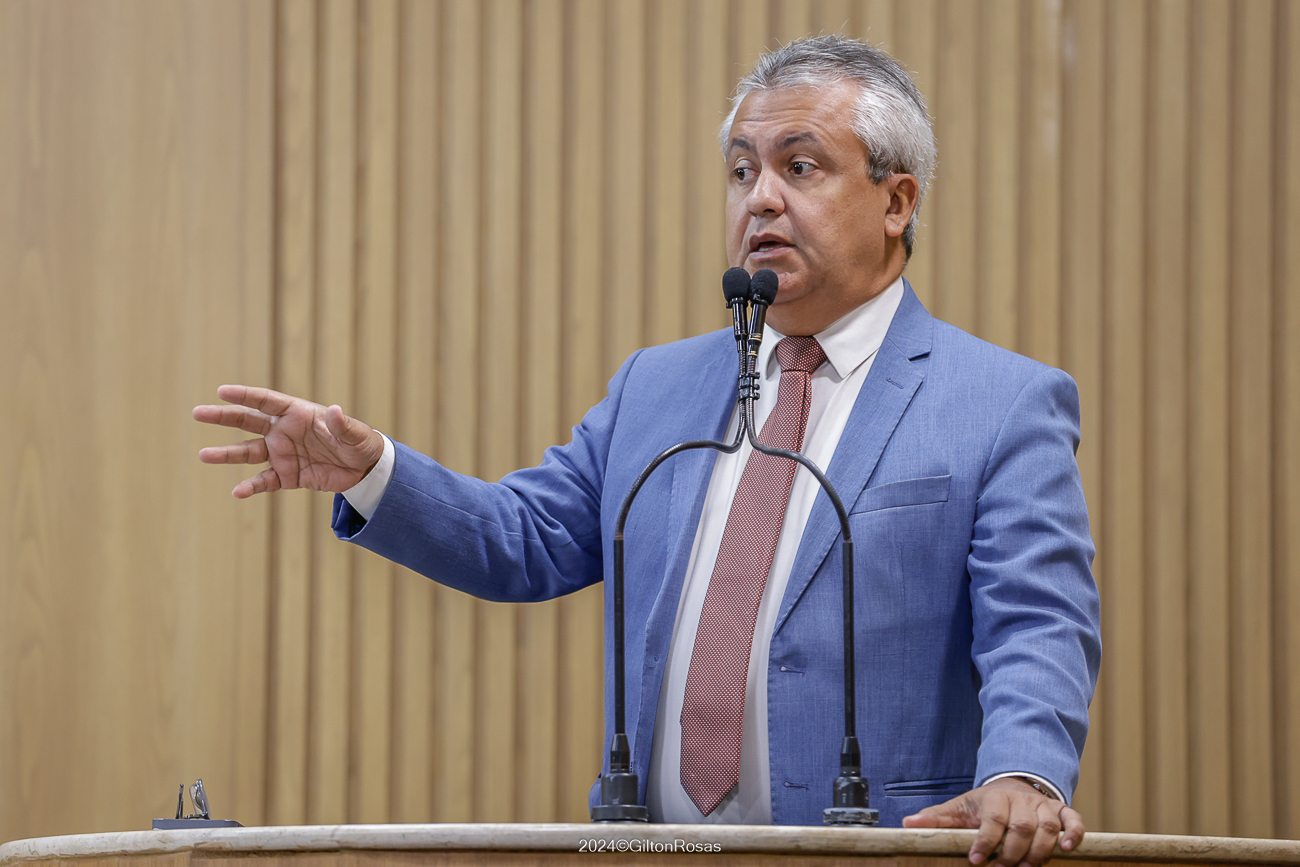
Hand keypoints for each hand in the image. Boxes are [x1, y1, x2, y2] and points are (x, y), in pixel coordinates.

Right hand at [193, 384, 384, 497]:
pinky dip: (251, 486)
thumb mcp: (355, 433)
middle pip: (248, 421)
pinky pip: (264, 481)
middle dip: (223, 416)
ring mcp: (282, 453)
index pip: (265, 401)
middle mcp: (283, 431)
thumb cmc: (359, 443)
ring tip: (203, 455)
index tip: (222, 391)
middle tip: (198, 412)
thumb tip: (335, 410)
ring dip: (227, 454)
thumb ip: (342, 424)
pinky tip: (238, 492)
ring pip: (248, 452)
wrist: (364, 469)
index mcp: (297, 413)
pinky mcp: (286, 476)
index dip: (244, 395)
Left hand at [902, 777, 1083, 866]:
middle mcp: (1021, 800)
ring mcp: (1043, 805)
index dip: (986, 841)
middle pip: (1023, 827)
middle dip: (1013, 852)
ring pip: (1047, 827)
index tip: (976, 860)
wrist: (1011, 786)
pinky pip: (1072, 820)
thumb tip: (907, 824)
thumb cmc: (983, 805)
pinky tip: (1065, 849)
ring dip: (1039, 851)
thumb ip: (936, 819)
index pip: (993, 819)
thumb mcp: (958, 809)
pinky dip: (1072, 834)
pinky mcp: (1060, 811)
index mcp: (995, 798)